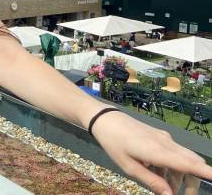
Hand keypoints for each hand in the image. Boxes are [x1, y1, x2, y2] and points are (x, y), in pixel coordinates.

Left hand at [92, 110, 211, 193]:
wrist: (104, 118)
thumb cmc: (113, 143)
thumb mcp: (129, 167)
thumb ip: (151, 181)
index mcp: (158, 152)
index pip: (189, 164)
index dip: (206, 173)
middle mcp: (167, 143)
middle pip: (192, 163)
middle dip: (193, 182)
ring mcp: (164, 139)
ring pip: (184, 159)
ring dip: (179, 176)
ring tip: (166, 188)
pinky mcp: (160, 137)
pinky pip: (174, 153)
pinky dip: (171, 167)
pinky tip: (157, 174)